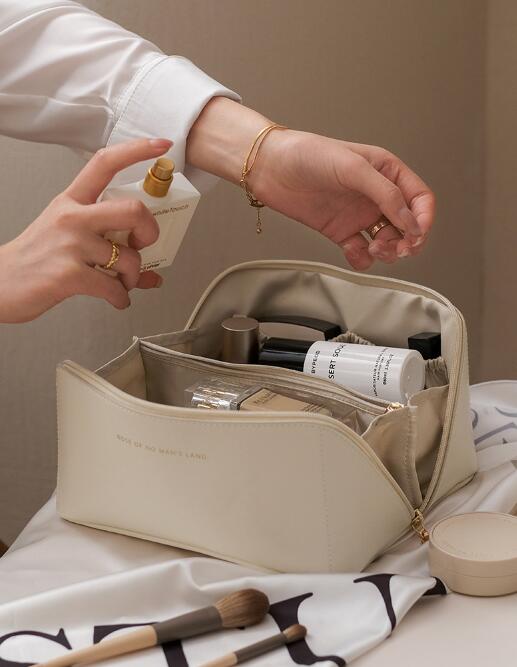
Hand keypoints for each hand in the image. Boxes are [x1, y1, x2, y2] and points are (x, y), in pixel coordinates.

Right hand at [0, 138, 170, 322]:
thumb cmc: (35, 259)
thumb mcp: (65, 235)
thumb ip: (106, 242)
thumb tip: (150, 272)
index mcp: (71, 201)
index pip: (105, 163)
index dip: (136, 150)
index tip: (160, 144)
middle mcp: (72, 217)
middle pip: (133, 209)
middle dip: (150, 232)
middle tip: (142, 245)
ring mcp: (71, 245)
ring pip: (129, 258)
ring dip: (134, 277)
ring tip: (122, 282)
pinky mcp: (70, 274)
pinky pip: (115, 288)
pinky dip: (122, 299)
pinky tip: (115, 298)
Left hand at [249, 130, 434, 269]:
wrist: (270, 168)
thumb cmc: (308, 155)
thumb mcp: (354, 168)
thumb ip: (386, 195)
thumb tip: (411, 222)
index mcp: (386, 172)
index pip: (420, 199)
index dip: (424, 219)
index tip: (416, 236)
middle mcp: (375, 194)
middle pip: (408, 225)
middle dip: (408, 241)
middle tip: (397, 250)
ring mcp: (358, 214)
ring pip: (387, 241)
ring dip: (387, 251)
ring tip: (373, 249)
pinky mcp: (340, 231)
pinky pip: (360, 252)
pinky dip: (362, 259)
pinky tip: (353, 252)